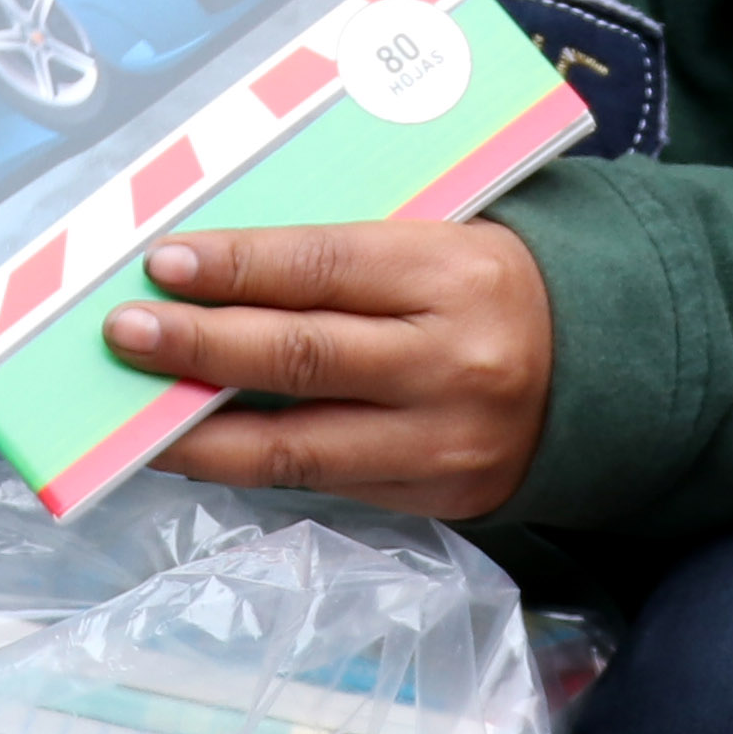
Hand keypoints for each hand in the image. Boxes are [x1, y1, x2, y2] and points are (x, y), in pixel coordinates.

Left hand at [105, 221, 550, 521]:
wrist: (607, 370)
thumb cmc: (494, 283)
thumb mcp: (444, 238)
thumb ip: (350, 254)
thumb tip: (217, 267)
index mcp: (455, 272)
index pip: (325, 266)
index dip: (237, 266)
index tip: (163, 261)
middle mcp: (450, 360)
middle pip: (302, 355)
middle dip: (200, 345)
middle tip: (125, 332)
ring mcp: (441, 439)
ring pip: (299, 445)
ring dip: (203, 434)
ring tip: (138, 417)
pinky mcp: (434, 495)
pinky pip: (323, 487)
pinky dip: (250, 470)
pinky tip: (197, 452)